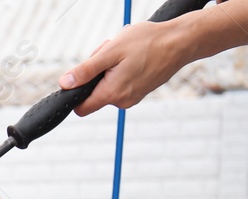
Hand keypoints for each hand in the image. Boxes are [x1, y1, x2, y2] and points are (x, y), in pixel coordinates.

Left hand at [59, 19, 191, 114]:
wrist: (181, 41)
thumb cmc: (148, 42)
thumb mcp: (110, 52)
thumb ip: (86, 71)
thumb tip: (65, 84)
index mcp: (112, 94)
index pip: (81, 108)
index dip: (76, 93)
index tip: (83, 76)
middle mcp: (122, 101)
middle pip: (95, 93)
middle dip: (97, 72)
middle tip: (109, 52)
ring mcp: (133, 97)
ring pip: (108, 85)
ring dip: (110, 67)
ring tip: (125, 51)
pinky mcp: (140, 91)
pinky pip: (122, 82)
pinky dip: (122, 68)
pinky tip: (133, 55)